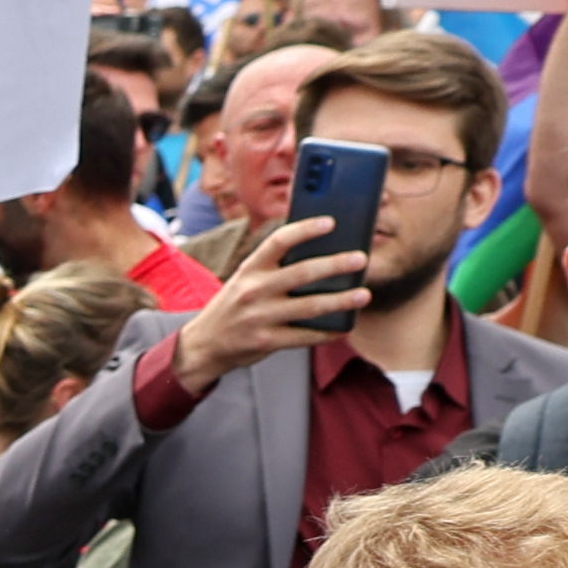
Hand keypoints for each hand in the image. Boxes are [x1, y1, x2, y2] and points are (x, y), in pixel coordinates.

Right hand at [171, 216, 359, 389]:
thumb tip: (323, 257)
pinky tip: (343, 328)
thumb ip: (275, 268)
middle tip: (360, 259)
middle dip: (335, 265)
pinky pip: (304, 336)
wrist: (204, 345)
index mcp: (250, 268)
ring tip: (363, 295)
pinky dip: (326, 333)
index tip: (331, 222)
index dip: (305, 230)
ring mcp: (260, 317)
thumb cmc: (234, 306)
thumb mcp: (245, 280)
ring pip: (309, 306)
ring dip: (340, 300)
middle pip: (302, 273)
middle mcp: (254, 290)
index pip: (279, 241)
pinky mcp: (266, 341)